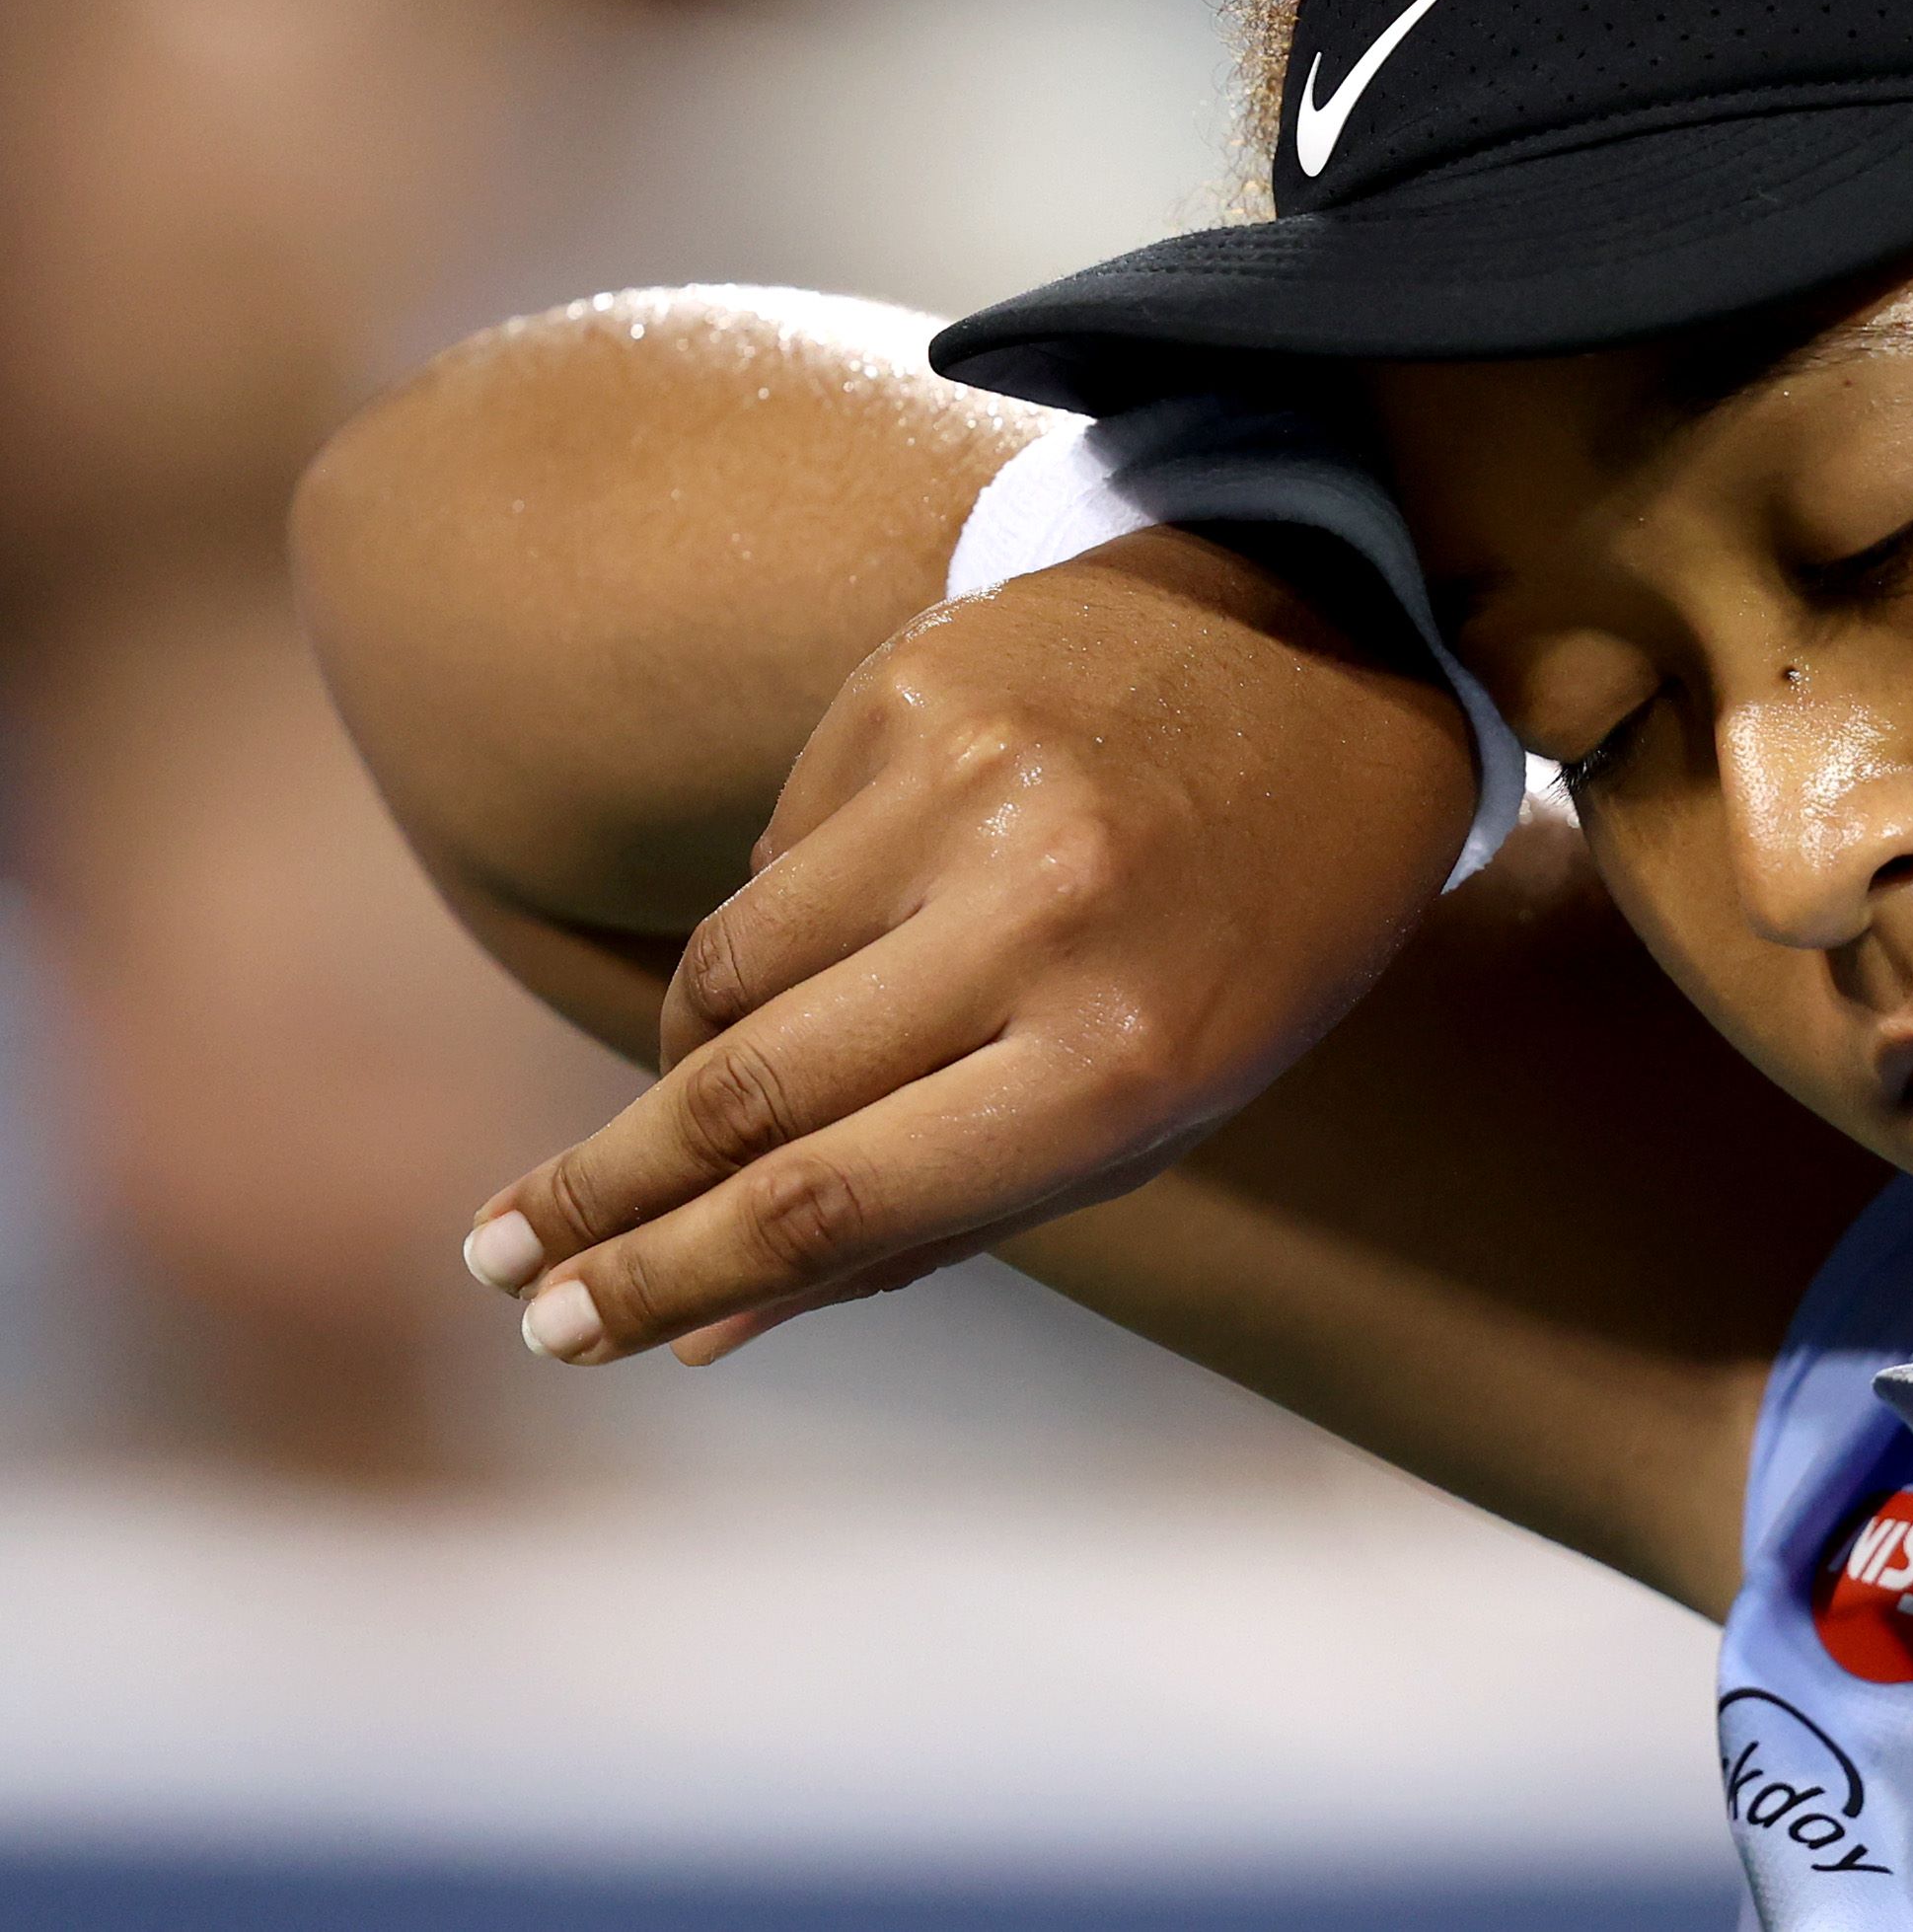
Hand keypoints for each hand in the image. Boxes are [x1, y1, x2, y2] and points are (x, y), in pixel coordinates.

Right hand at [460, 527, 1477, 1364]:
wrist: (1332, 661)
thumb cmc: (1249, 935)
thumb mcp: (1151, 1109)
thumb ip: (934, 1220)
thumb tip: (700, 1331)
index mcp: (1122, 1063)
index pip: (833, 1202)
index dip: (670, 1278)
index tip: (557, 1332)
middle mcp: (1041, 916)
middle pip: (744, 1093)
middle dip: (603, 1194)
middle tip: (499, 1258)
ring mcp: (970, 787)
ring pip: (729, 972)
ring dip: (685, 1064)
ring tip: (688, 1106)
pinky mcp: (914, 688)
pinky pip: (777, 854)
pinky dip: (788, 920)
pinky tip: (863, 922)